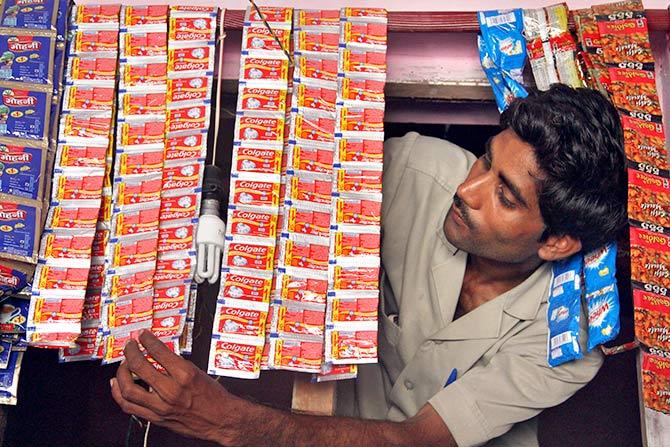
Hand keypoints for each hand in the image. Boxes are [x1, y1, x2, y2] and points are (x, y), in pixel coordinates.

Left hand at [110, 330, 242, 444]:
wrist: (221, 419)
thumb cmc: (214, 397)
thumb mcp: (198, 371)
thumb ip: (177, 363)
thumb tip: (159, 353)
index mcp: (184, 375)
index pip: (158, 351)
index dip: (146, 339)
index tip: (142, 335)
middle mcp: (171, 391)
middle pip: (139, 367)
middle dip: (131, 352)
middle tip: (130, 346)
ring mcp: (161, 406)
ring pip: (128, 389)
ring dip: (121, 373)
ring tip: (123, 365)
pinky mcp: (156, 418)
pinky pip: (129, 407)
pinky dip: (119, 395)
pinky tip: (117, 386)